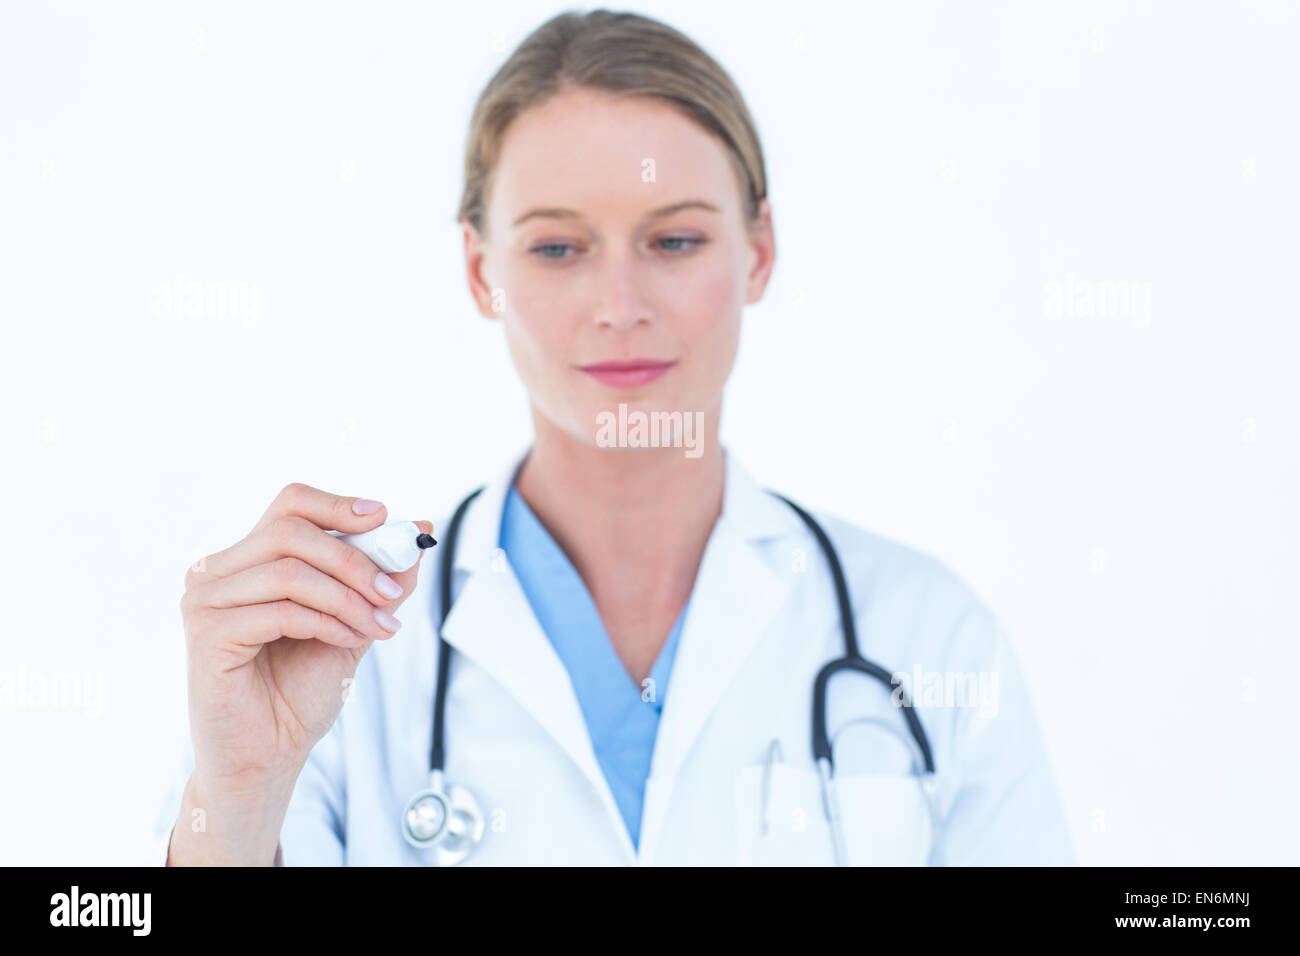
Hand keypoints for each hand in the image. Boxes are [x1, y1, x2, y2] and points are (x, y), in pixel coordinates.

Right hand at [180, 483, 431, 791]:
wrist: (268, 754)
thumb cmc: (299, 690)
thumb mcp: (352, 622)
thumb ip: (378, 579)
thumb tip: (418, 530)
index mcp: (247, 559)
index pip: (290, 505)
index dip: (339, 504)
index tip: (385, 518)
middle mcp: (216, 572)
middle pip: (292, 531)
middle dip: (354, 559)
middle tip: (393, 593)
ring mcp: (205, 601)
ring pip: (290, 572)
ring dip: (348, 598)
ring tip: (378, 627)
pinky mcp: (206, 635)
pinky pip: (281, 611)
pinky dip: (327, 623)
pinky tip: (349, 641)